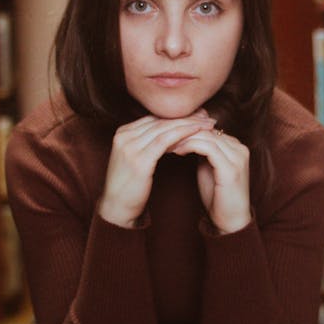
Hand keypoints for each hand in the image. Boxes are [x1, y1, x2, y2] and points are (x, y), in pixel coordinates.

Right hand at [99, 112, 215, 227]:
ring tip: (207, 124)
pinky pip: (164, 140)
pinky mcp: (139, 159)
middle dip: (186, 117)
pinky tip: (197, 132)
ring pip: (164, 128)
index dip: (177, 115)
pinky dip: (182, 134)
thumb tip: (171, 134)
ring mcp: (130, 146)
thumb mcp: (136, 159)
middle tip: (207, 116)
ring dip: (189, 124)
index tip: (198, 115)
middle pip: (160, 120)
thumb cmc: (129, 187)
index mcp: (123, 133)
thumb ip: (148, 144)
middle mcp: (124, 136)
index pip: (155, 117)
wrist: (116, 208)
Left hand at [170, 129, 250, 233]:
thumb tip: (185, 137)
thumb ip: (203, 152)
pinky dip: (189, 146)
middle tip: (162, 134)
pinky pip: (207, 148)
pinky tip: (176, 151)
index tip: (166, 132)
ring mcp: (237, 157)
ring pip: (206, 136)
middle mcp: (239, 148)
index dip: (186, 128)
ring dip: (183, 138)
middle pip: (206, 128)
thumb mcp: (208, 169)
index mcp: (235, 147)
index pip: (208, 128)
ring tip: (166, 143)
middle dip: (182, 130)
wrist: (230, 222)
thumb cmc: (218, 198)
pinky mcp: (231, 168)